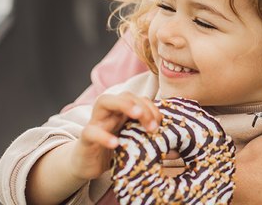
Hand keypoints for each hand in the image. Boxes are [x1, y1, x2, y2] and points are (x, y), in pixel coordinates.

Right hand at [26, 92, 160, 204]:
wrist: (85, 165)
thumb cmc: (111, 153)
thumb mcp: (134, 148)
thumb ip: (152, 146)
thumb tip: (176, 152)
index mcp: (122, 114)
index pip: (139, 100)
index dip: (152, 108)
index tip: (161, 126)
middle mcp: (109, 114)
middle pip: (124, 95)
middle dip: (142, 106)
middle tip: (152, 126)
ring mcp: (96, 123)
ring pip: (104, 101)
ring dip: (123, 105)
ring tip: (137, 115)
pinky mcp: (85, 139)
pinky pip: (92, 131)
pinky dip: (104, 136)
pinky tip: (116, 144)